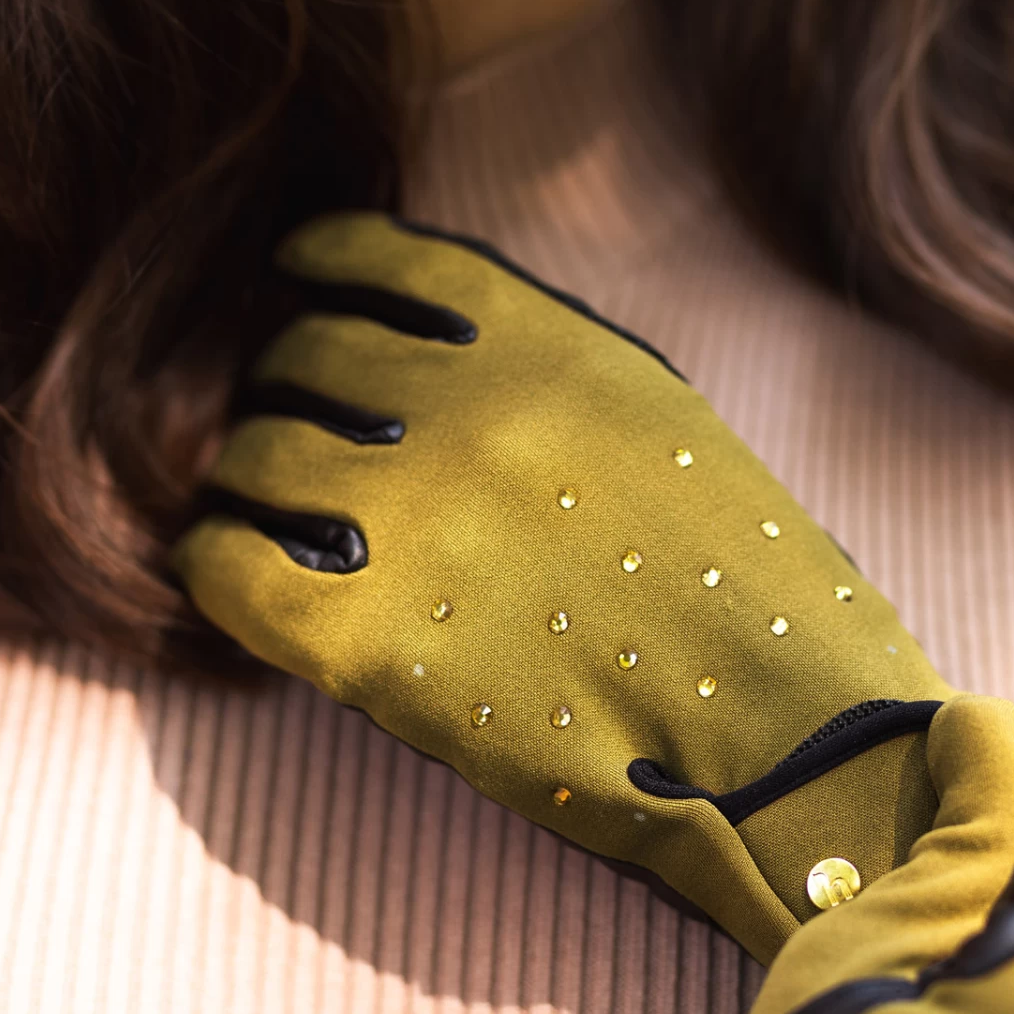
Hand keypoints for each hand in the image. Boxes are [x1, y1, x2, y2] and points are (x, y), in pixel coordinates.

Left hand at [176, 216, 948, 962]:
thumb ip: (561, 393)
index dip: (323, 268)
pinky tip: (229, 575)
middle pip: (304, 360)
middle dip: (287, 391)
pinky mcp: (374, 647)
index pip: (386, 260)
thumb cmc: (765, 616)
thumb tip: (447, 391)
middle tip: (288, 434)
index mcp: (559, 350)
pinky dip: (215, 565)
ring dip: (246, 479)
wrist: (798, 754)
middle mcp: (473, 412)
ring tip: (252, 511)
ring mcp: (415, 525)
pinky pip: (230, 573)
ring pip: (253, 457)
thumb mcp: (677, 440)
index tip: (299, 281)